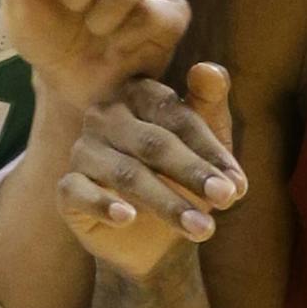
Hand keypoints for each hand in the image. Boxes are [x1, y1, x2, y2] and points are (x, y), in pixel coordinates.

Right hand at [60, 66, 246, 279]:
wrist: (155, 237)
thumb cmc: (184, 177)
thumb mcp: (207, 143)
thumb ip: (210, 104)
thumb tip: (210, 70)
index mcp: (140, 94)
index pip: (178, 118)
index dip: (211, 152)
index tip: (239, 185)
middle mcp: (106, 116)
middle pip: (154, 144)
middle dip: (193, 174)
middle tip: (226, 200)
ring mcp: (84, 150)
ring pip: (126, 173)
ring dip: (167, 202)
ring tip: (202, 227)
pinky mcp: (67, 188)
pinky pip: (80, 192)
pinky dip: (103, 205)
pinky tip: (127, 218)